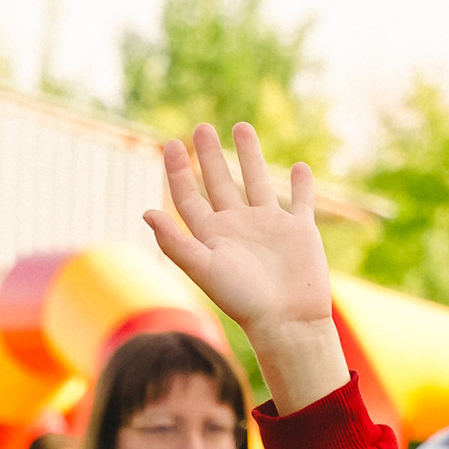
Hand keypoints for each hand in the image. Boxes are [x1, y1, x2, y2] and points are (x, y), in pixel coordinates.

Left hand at [145, 126, 339, 411]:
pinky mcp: (300, 231)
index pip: (189, 199)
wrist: (287, 322)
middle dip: (209, 156)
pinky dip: (301, 185)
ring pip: (257, 181)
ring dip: (250, 155)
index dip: (178, 172)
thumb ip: (175, 242)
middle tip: (201, 128)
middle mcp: (239, 228)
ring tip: (241, 127)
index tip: (172, 144)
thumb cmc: (243, 299)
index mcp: (213, 237)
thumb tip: (146, 212)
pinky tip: (300, 168)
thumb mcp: (204, 268)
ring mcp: (270, 227)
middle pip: (219, 184)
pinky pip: (301, 201)